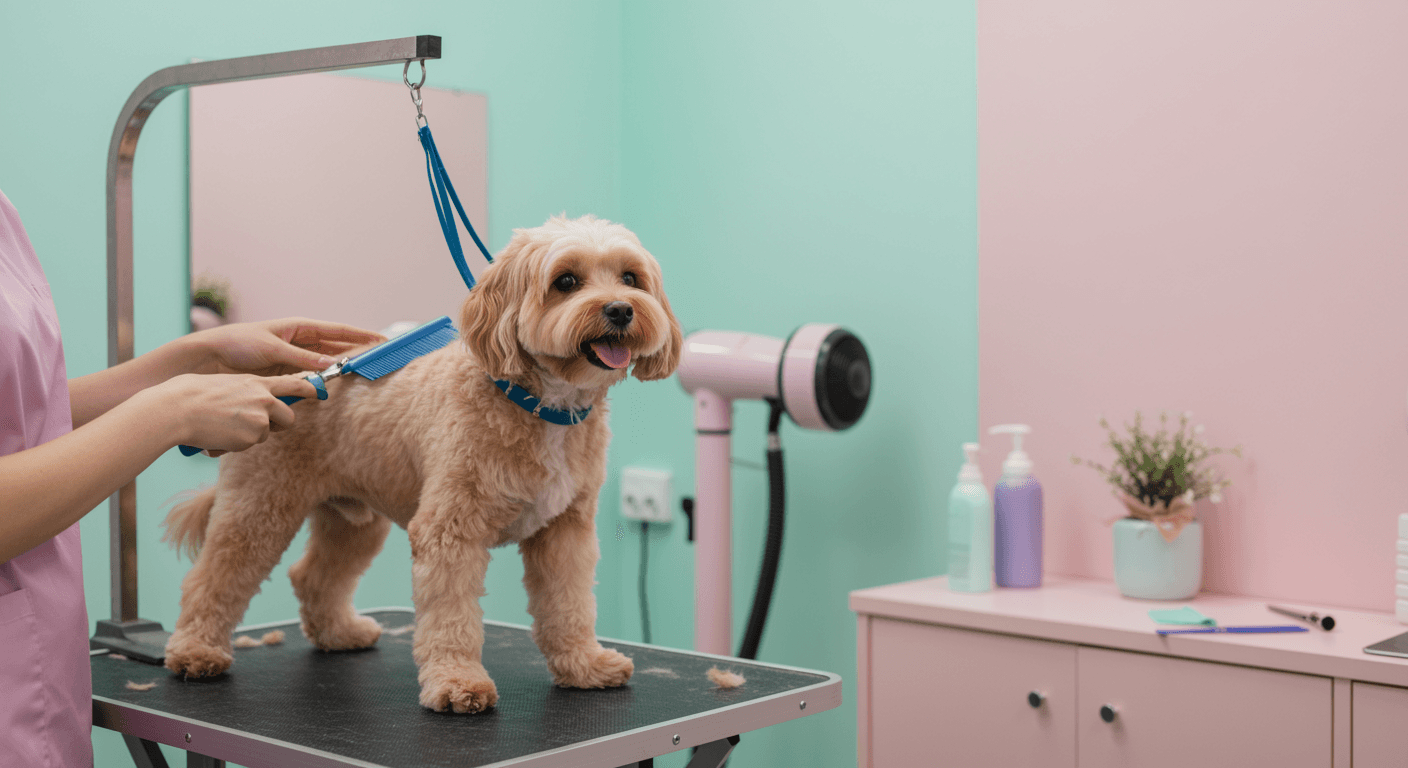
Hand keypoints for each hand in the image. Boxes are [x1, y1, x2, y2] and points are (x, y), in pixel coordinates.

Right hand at [154, 373, 318, 453]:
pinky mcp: (253, 435)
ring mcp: (261, 417)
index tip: (318, 392)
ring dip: (251, 435)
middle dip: (278, 425)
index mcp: (257, 382)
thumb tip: (251, 405)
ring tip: (226, 427)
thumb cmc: (191, 394)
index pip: (293, 384)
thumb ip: (244, 392)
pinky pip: (249, 445)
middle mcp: (264, 398)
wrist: (178, 409)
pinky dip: (236, 445)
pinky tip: (219, 436)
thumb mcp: (225, 385)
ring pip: (266, 434)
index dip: (307, 389)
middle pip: (289, 417)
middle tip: (259, 426)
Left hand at [190, 318, 386, 376]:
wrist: (207, 358)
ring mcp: (293, 359)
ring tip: (363, 373)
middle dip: (357, 353)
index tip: (381, 340)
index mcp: (298, 327)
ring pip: (325, 364)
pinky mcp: (284, 374)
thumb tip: (331, 368)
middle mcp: (298, 342)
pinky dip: (323, 381)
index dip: (360, 335)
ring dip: (342, 368)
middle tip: (379, 360)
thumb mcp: (272, 349)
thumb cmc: (236, 344)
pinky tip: (334, 386)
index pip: (337, 331)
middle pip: (335, 348)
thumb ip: (303, 360)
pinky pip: (310, 377)